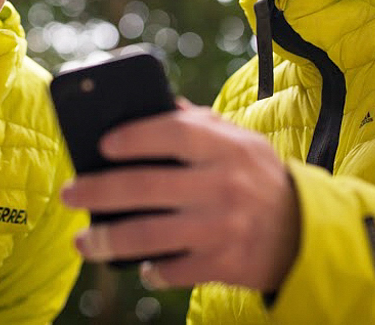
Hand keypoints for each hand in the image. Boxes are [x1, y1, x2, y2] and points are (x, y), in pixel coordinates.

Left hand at [60, 99, 300, 292]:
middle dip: (99, 191)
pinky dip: (150, 269)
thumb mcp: (241, 141)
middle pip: (147, 187)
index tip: (102, 144)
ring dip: (108, 239)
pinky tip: (138, 264)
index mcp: (227, 148)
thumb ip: (199, 124)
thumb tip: (151, 104)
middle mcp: (224, 187)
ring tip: (83, 239)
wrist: (306, 232)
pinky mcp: (223, 265)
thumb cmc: (258, 177)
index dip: (134, 136)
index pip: (174, 132)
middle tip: (69, 192)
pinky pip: (173, 270)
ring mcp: (222, 229)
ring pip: (150, 236)